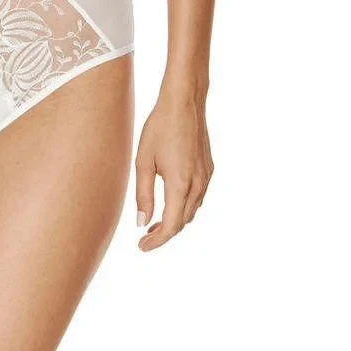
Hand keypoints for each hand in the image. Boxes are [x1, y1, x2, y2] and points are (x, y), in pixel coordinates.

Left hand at [134, 87, 213, 250]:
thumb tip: (141, 223)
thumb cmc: (159, 128)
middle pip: (183, 221)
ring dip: (175, 220)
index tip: (142, 247)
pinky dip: (184, 205)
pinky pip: (198, 196)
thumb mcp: (144, 160)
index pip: (171, 226)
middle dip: (164, 232)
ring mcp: (206, 177)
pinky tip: (170, 199)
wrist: (184, 102)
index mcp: (180, 184)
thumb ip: (143, 194)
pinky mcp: (209, 168)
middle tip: (144, 236)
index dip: (157, 241)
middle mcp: (197, 184)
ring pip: (192, 210)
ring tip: (154, 220)